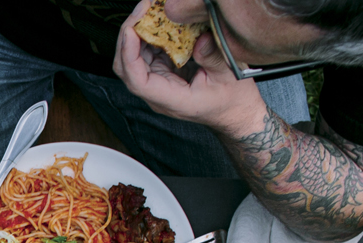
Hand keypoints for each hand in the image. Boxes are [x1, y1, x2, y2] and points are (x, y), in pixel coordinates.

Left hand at [114, 0, 266, 134]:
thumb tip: (200, 39)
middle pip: (127, 66)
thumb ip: (212, 58)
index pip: (137, 80)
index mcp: (170, 99)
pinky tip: (158, 20)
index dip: (129, 54)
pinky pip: (148, 54)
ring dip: (139, 33)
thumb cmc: (231, 100)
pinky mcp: (163, 73)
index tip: (132, 31)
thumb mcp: (229, 76)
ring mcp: (158, 83)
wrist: (234, 111)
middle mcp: (157, 93)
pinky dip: (150, 35)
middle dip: (129, 36)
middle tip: (142, 9)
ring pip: (134, 58)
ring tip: (149, 9)